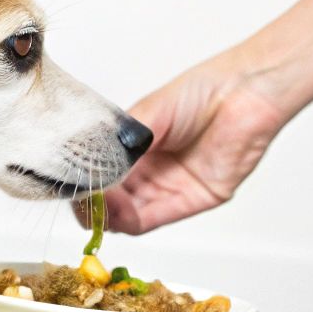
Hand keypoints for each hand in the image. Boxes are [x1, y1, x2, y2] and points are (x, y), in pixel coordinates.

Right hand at [94, 0, 312, 233]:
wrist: (245, 92)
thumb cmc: (203, 91)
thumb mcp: (149, 113)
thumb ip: (120, 143)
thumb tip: (91, 166)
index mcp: (139, 149)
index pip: (102, 177)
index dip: (84, 184)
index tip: (68, 183)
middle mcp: (153, 171)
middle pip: (114, 202)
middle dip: (92, 204)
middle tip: (77, 198)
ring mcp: (172, 187)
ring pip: (130, 215)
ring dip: (108, 215)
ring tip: (93, 204)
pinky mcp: (195, 199)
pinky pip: (156, 218)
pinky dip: (130, 220)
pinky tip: (115, 211)